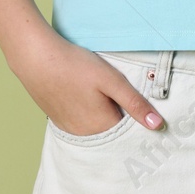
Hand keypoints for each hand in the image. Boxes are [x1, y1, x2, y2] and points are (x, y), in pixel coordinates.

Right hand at [9, 33, 164, 136]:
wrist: (36, 58)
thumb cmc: (75, 66)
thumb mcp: (112, 80)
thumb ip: (135, 103)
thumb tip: (158, 126)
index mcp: (102, 127)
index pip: (129, 133)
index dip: (138, 121)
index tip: (145, 110)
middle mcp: (86, 135)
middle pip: (112, 132)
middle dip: (121, 119)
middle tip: (123, 98)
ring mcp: (70, 129)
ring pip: (96, 128)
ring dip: (103, 116)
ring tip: (103, 95)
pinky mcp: (59, 120)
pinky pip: (81, 124)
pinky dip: (88, 115)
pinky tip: (86, 97)